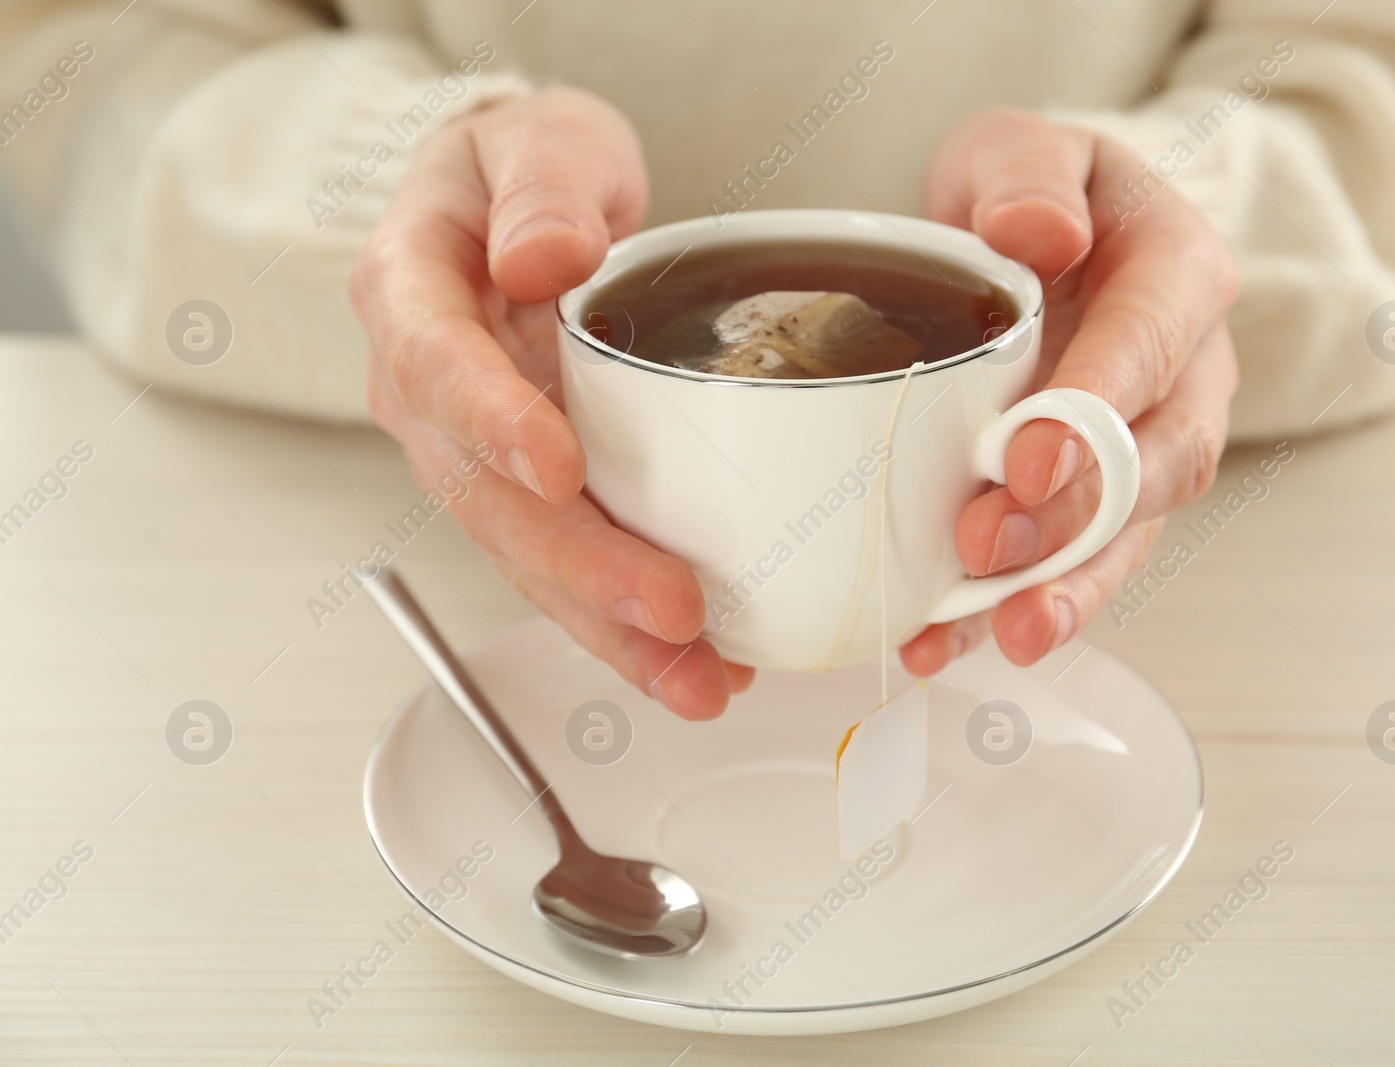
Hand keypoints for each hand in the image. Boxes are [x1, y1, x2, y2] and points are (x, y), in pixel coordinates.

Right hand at [350, 87, 750, 719]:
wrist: (519, 208)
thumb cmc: (524, 170)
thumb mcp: (540, 139)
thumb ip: (543, 186)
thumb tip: (540, 254)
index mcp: (411, 295)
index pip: (439, 365)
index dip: (494, 422)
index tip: (560, 468)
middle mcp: (428, 392)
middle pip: (486, 497)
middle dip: (578, 565)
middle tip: (671, 612)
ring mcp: (475, 454)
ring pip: (526, 556)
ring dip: (608, 627)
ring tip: (694, 680)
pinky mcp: (528, 492)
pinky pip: (566, 565)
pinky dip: (625, 621)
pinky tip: (695, 662)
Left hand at [906, 109, 1239, 673]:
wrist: (1038, 243)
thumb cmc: (1031, 196)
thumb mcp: (1022, 150)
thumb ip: (1030, 176)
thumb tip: (1037, 232)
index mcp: (1178, 275)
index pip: (1150, 346)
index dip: (1095, 411)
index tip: (1026, 460)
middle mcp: (1185, 374)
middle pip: (1154, 461)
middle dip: (1074, 517)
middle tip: (987, 546)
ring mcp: (1148, 446)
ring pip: (1127, 534)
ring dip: (1062, 589)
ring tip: (1000, 635)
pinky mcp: (1099, 501)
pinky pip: (1071, 565)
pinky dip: (1007, 609)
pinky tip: (944, 643)